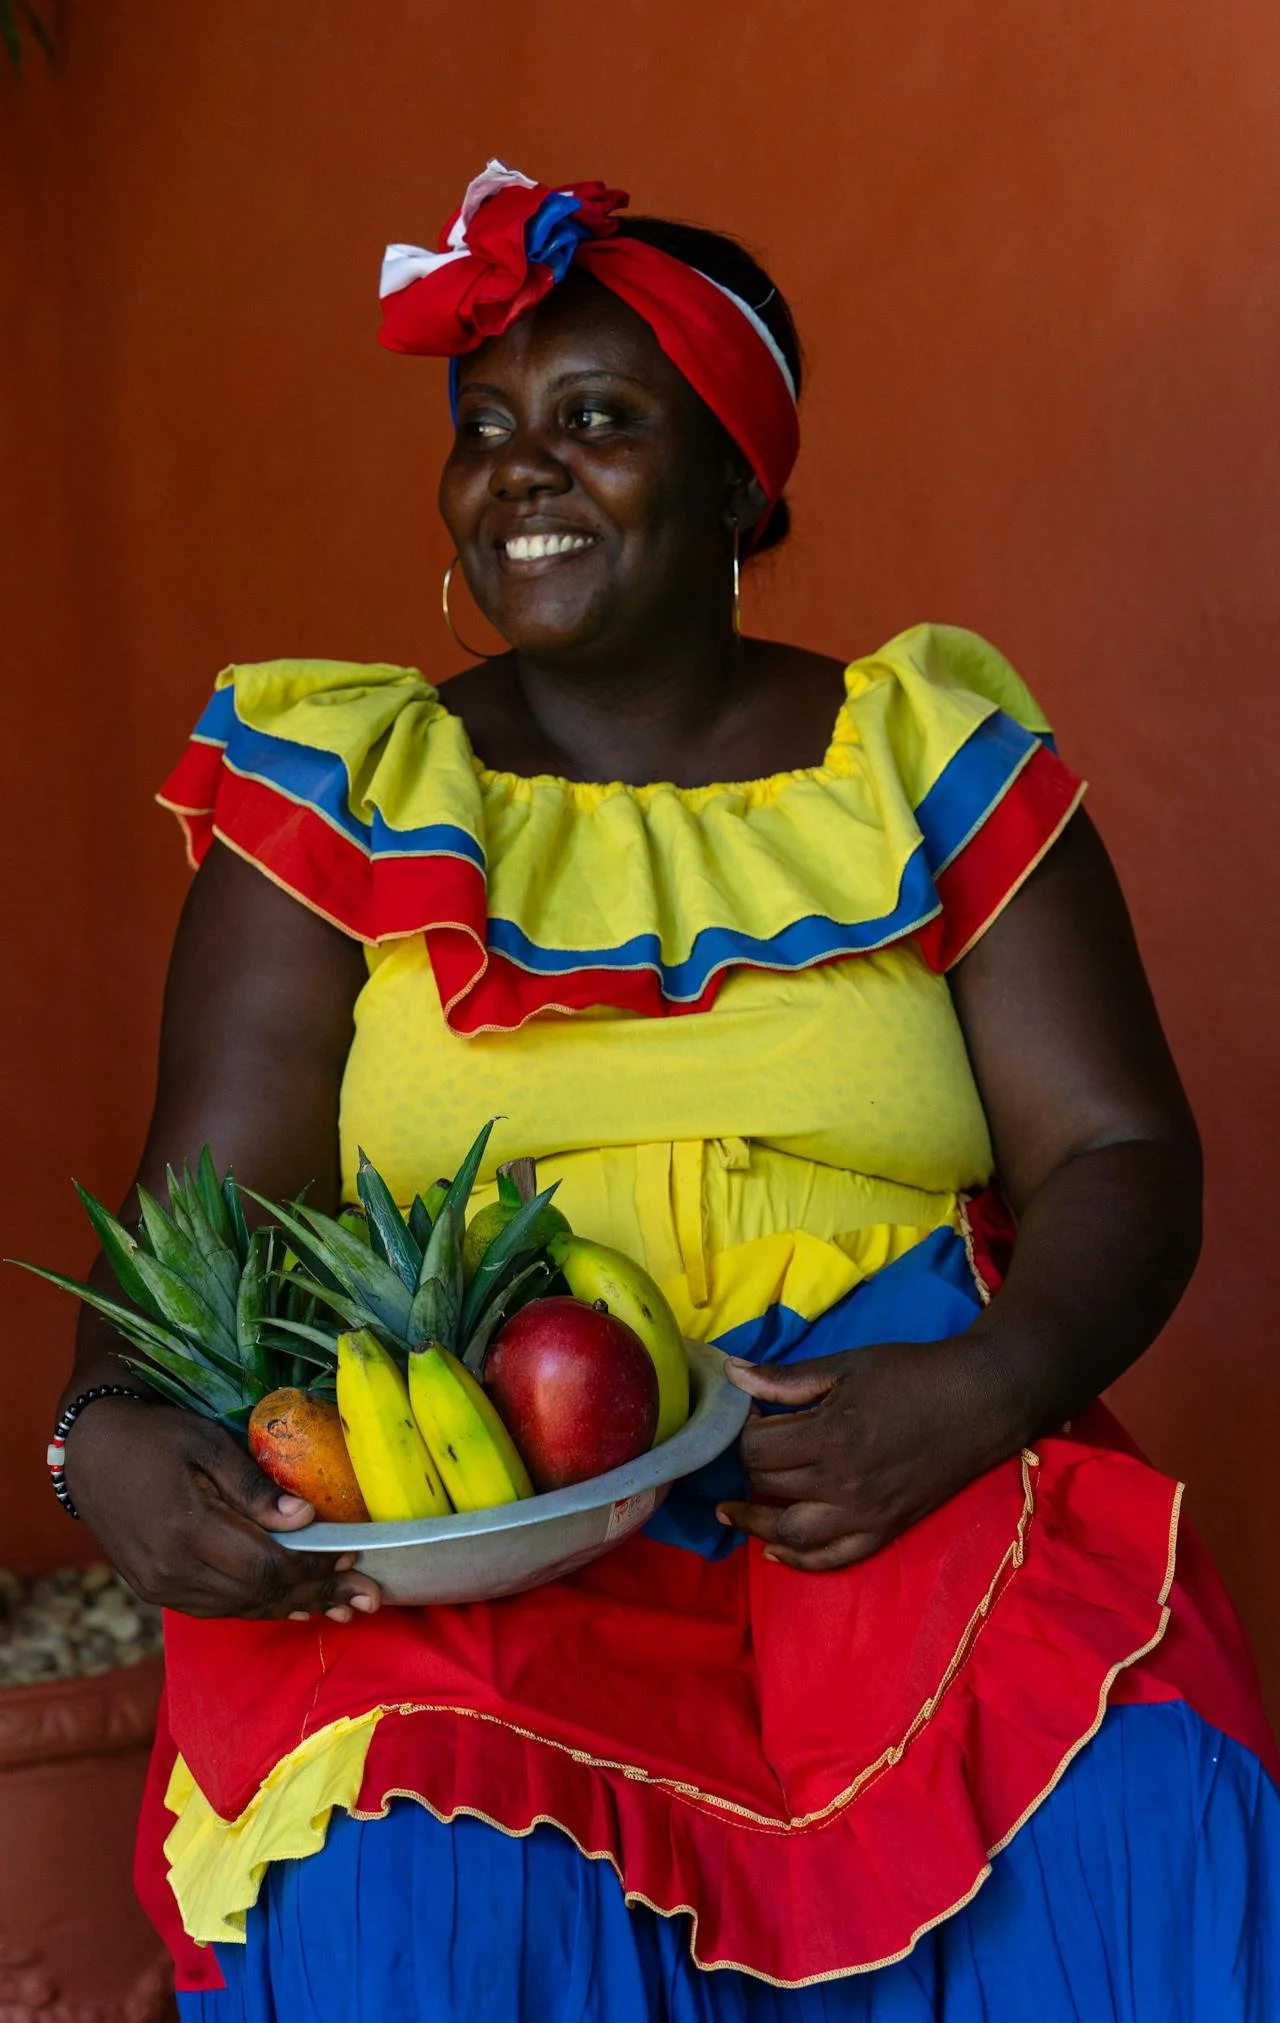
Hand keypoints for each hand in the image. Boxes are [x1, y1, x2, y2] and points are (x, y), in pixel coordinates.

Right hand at [62, 1396, 381, 1621]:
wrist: (88, 1453)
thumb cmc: (154, 1437)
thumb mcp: (206, 1443)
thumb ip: (253, 1485)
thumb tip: (306, 1518)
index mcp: (186, 1529)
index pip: (265, 1565)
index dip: (313, 1568)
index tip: (353, 1559)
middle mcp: (171, 1569)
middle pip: (259, 1594)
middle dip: (318, 1595)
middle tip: (367, 1596)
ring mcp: (160, 1586)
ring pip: (240, 1608)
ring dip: (294, 1608)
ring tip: (342, 1606)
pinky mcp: (154, 1591)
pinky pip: (217, 1608)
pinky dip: (258, 1607)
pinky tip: (292, 1606)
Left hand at [716, 1336, 1025, 1570]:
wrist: (980, 1401)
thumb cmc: (913, 1374)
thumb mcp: (847, 1365)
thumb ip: (786, 1378)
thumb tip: (732, 1374)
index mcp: (830, 1435)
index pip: (757, 1449)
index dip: (743, 1432)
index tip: (751, 1417)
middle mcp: (843, 1483)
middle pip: (768, 1486)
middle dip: (748, 1467)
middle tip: (747, 1450)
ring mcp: (865, 1513)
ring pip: (790, 1534)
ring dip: (754, 1525)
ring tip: (730, 1513)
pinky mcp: (886, 1530)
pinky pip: (834, 1559)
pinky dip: (800, 1561)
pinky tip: (775, 1552)